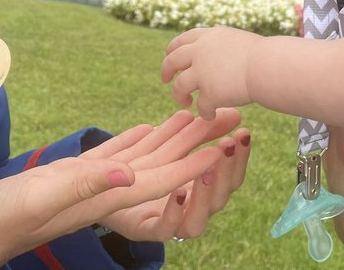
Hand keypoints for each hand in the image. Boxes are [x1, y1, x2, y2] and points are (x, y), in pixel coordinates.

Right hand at [0, 111, 234, 266]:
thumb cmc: (5, 218)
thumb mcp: (42, 197)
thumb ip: (85, 185)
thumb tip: (127, 176)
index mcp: (104, 198)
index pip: (159, 180)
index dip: (192, 165)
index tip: (222, 148)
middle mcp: (107, 191)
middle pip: (163, 166)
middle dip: (197, 143)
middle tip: (229, 118)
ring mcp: (94, 183)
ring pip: (145, 156)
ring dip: (176, 135)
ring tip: (202, 112)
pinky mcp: (77, 174)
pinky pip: (118, 155)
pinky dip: (139, 139)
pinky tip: (154, 126)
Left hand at [101, 109, 251, 241]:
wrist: (101, 192)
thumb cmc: (143, 168)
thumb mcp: (171, 145)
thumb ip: (199, 133)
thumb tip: (232, 112)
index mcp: (199, 189)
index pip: (227, 177)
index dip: (237, 157)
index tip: (242, 132)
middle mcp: (190, 208)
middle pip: (219, 198)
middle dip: (227, 171)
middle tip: (229, 143)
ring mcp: (170, 222)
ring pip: (198, 220)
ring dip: (206, 193)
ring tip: (209, 167)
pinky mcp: (145, 230)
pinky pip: (165, 230)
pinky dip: (174, 213)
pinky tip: (178, 191)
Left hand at [162, 26, 260, 118]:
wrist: (269, 66)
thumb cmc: (263, 55)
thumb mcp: (237, 41)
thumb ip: (221, 47)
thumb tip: (217, 55)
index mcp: (208, 36)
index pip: (182, 40)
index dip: (173, 50)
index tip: (170, 57)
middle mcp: (200, 51)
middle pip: (172, 61)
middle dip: (166, 71)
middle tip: (165, 81)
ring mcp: (202, 72)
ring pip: (179, 86)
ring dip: (179, 95)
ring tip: (186, 103)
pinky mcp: (209, 92)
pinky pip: (201, 107)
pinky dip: (204, 112)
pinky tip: (210, 115)